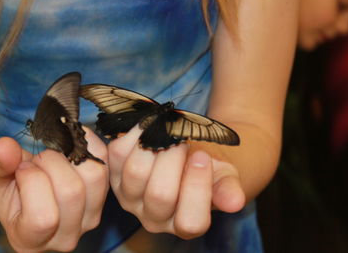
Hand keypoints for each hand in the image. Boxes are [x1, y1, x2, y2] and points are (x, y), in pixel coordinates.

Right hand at [0, 127, 107, 252]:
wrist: (25, 192)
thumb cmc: (9, 190)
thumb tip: (4, 146)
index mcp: (32, 240)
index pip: (44, 217)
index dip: (32, 182)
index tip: (22, 168)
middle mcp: (66, 236)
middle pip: (72, 192)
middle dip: (51, 163)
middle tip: (37, 159)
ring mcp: (90, 218)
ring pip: (94, 177)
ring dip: (71, 155)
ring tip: (54, 155)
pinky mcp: (104, 197)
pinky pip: (105, 164)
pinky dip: (92, 146)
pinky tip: (73, 142)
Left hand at [108, 125, 244, 238]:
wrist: (187, 153)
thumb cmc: (209, 167)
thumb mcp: (224, 176)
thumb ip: (228, 189)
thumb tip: (234, 202)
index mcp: (185, 223)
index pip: (190, 221)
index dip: (197, 188)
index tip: (203, 156)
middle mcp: (154, 217)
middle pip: (160, 195)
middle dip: (174, 159)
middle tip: (183, 139)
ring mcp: (130, 198)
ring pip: (135, 174)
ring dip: (153, 145)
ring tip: (167, 131)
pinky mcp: (114, 176)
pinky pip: (118, 154)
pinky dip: (134, 134)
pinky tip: (150, 125)